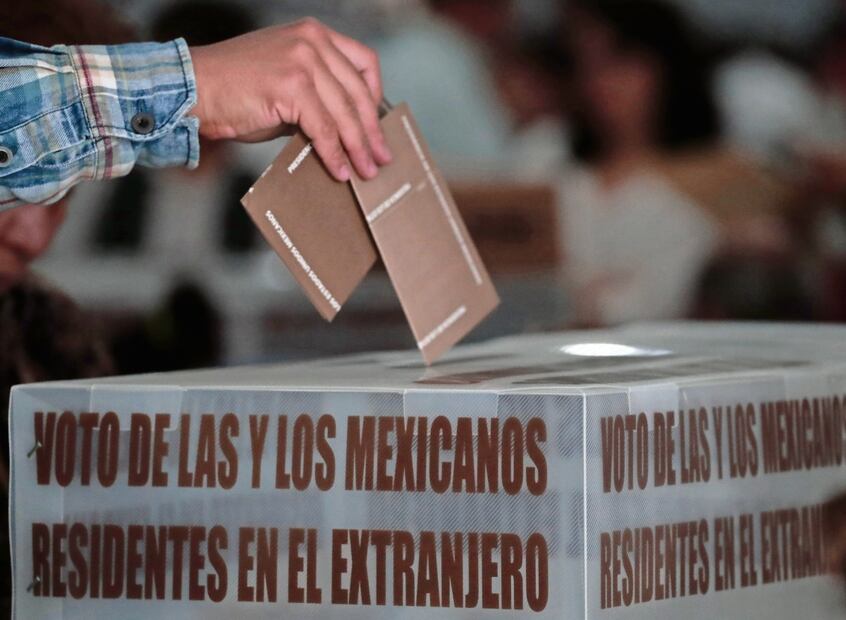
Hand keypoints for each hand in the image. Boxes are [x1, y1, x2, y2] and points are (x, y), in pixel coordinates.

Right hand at [190, 18, 391, 180]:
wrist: (195, 89)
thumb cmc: (234, 89)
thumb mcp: (286, 83)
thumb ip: (317, 96)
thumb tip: (346, 130)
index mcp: (314, 34)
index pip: (364, 63)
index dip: (375, 98)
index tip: (377, 125)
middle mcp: (312, 41)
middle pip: (358, 92)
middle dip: (372, 131)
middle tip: (381, 158)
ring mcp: (303, 60)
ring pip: (344, 114)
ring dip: (358, 148)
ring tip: (365, 171)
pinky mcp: (292, 86)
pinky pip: (324, 129)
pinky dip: (334, 154)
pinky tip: (339, 170)